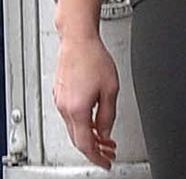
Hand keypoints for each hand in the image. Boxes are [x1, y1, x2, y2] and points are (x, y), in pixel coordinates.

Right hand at [53, 35, 118, 168]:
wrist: (78, 39)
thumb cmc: (93, 57)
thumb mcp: (111, 88)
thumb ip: (108, 114)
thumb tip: (105, 132)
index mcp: (78, 109)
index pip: (86, 144)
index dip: (97, 157)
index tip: (106, 162)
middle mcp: (65, 108)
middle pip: (78, 139)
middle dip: (94, 148)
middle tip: (108, 151)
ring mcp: (61, 101)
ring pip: (73, 128)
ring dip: (89, 134)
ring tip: (104, 134)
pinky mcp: (60, 93)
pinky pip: (70, 116)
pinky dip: (82, 122)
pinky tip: (93, 119)